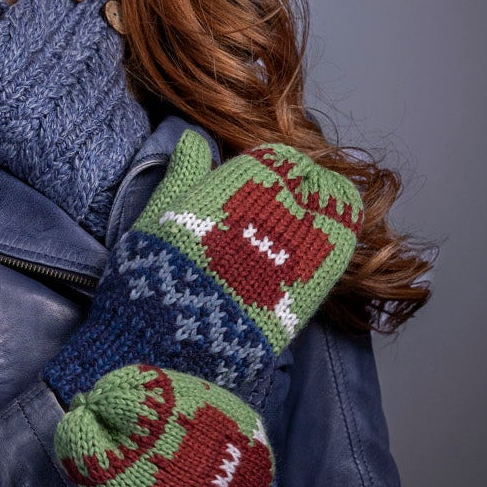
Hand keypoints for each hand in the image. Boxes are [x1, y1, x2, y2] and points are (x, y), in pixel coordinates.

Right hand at [43, 131, 362, 408]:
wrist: (160, 349)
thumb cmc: (150, 277)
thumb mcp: (157, 216)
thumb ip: (183, 174)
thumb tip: (194, 137)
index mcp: (230, 192)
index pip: (276, 160)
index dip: (280, 164)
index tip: (278, 169)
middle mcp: (266, 219)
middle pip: (307, 187)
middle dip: (309, 185)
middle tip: (306, 188)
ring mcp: (290, 257)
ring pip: (328, 218)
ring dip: (329, 209)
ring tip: (324, 208)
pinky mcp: (304, 296)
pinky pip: (334, 258)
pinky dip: (337, 242)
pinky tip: (334, 239)